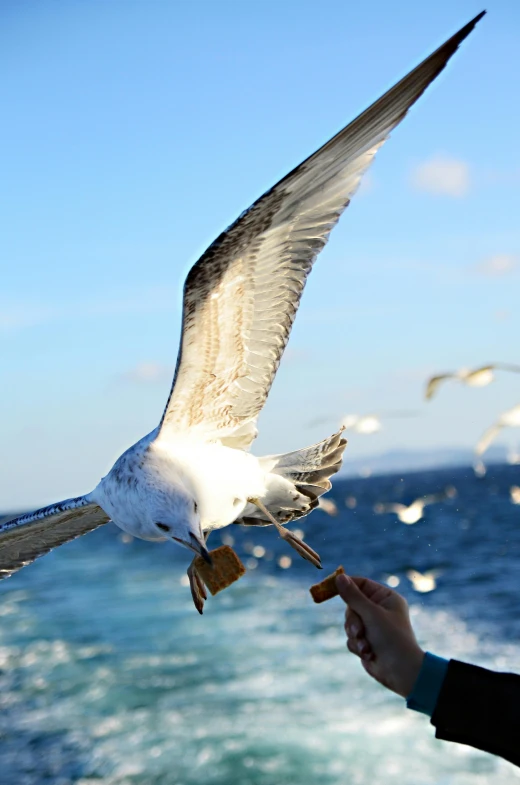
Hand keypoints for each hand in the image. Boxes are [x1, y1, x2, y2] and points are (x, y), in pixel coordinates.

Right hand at [335, 573, 424, 697]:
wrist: (401, 671)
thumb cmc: (391, 638)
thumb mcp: (371, 614)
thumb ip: (353, 596)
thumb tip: (339, 577)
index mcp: (386, 598)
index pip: (361, 584)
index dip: (346, 584)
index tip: (330, 585)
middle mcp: (379, 610)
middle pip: (351, 605)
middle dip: (353, 620)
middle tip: (359, 630)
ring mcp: (372, 626)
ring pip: (349, 622)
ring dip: (355, 635)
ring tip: (366, 645)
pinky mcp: (366, 640)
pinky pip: (351, 637)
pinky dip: (357, 645)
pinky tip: (368, 653)